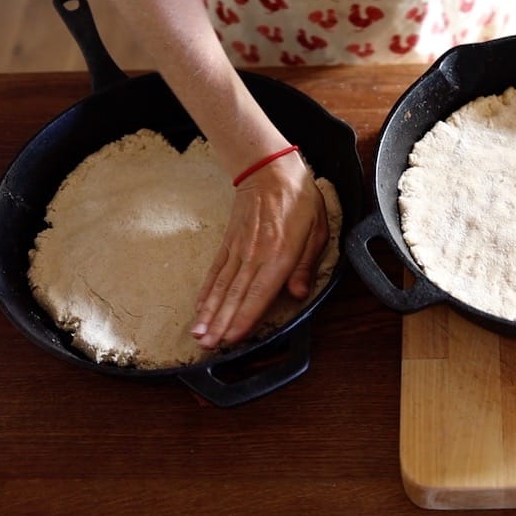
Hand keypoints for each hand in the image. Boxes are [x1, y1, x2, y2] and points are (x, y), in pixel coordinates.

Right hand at [190, 151, 327, 347]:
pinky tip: (199, 309)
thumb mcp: (317, 229)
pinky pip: (216, 271)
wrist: (270, 168)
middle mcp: (256, 255)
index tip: (233, 337)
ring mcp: (239, 249)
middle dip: (221, 324)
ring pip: (221, 287)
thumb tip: (298, 294)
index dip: (246, 317)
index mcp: (281, 254)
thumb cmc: (299, 199)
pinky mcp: (229, 243)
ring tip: (198, 335)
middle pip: (235, 295)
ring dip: (209, 313)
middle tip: (208, 346)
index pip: (261, 292)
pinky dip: (206, 291)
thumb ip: (306, 265)